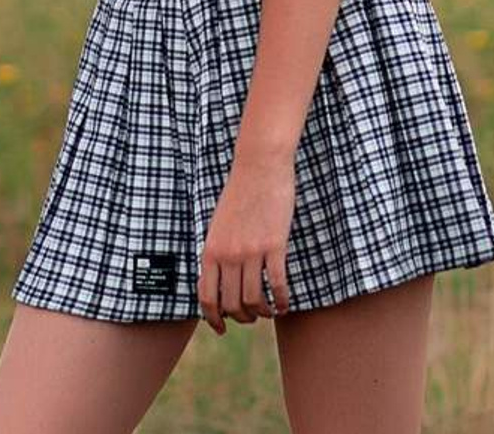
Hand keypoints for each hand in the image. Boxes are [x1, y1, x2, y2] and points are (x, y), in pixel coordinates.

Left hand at [199, 154, 295, 330]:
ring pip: (254, 299)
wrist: (259, 164)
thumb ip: (217, 252)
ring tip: (270, 311)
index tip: (222, 329)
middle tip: (252, 317)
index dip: (213, 319)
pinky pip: (278, 284)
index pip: (207, 297)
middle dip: (243, 317)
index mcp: (211, 250)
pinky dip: (282, 301)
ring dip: (263, 313)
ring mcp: (251, 250)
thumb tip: (219, 282)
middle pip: (232, 304)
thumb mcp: (218, 224)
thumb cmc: (240, 192)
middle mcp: (228, 254)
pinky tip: (285, 304)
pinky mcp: (274, 244)